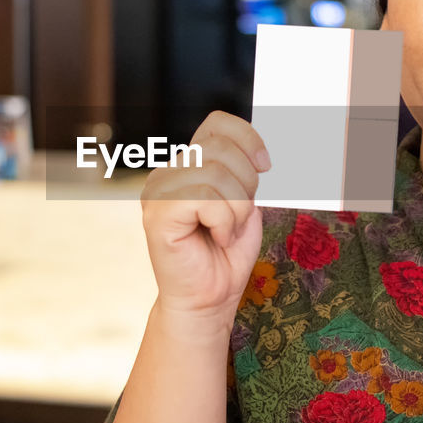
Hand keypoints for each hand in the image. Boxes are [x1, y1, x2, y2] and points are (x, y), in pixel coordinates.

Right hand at [140, 112, 269, 331]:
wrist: (209, 299)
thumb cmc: (227, 253)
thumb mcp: (244, 201)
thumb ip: (244, 170)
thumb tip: (263, 150)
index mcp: (188, 163)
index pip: (218, 123)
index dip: (248, 138)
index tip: (266, 167)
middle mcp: (168, 171)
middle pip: (223, 148)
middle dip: (247, 185)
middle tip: (237, 217)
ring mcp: (157, 190)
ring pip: (217, 175)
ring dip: (236, 211)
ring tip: (225, 231)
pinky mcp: (157, 212)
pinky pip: (206, 199)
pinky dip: (223, 222)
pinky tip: (215, 238)